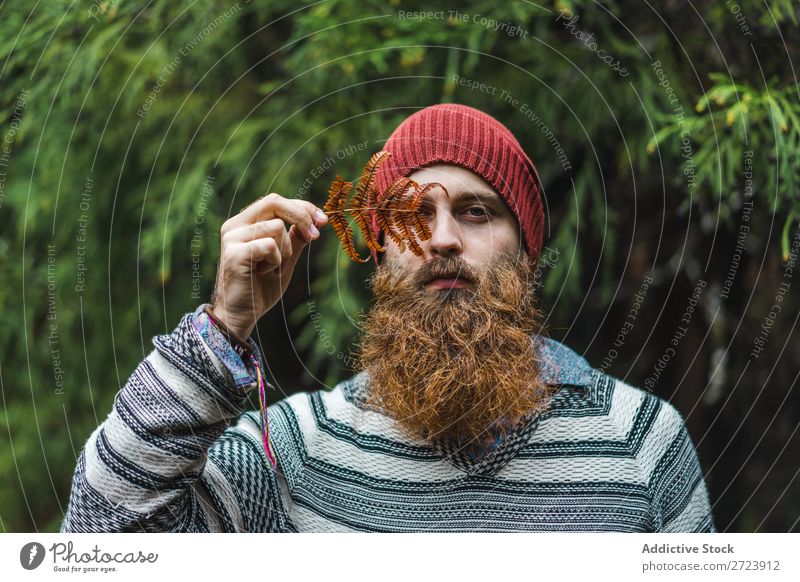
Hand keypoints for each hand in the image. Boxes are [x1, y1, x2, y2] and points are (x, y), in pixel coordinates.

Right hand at [208, 193, 328, 339]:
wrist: (240, 315)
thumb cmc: (260, 288)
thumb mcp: (284, 259)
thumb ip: (295, 239)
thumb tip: (314, 221)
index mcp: (244, 223)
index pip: (275, 201)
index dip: (302, 207)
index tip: (323, 220)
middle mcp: (235, 225)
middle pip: (274, 202)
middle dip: (301, 215)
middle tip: (316, 235)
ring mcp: (232, 238)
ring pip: (276, 226)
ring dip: (285, 250)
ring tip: (272, 268)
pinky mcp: (234, 253)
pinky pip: (270, 246)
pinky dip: (275, 261)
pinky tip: (262, 273)